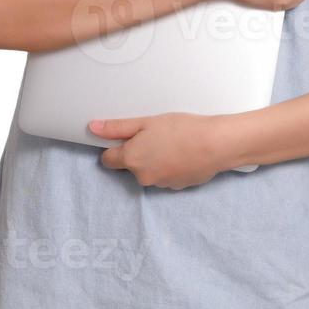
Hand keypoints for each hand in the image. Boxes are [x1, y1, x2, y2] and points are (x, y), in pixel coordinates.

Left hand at [90, 113, 237, 189]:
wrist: (215, 145)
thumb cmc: (181, 129)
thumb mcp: (146, 122)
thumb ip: (117, 128)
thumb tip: (92, 128)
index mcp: (131, 159)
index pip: (108, 160)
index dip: (114, 148)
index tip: (126, 138)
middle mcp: (142, 176)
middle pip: (131, 166)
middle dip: (139, 153)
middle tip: (155, 135)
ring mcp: (160, 184)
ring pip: (150, 171)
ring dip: (155, 160)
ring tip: (173, 143)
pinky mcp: (176, 187)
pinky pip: (166, 175)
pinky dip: (170, 167)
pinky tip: (183, 153)